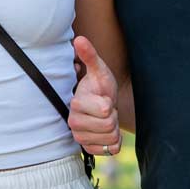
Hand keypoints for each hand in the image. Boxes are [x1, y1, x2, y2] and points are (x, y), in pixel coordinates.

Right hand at [68, 36, 120, 155]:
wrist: (102, 105)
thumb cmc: (99, 86)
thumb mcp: (98, 69)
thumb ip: (90, 55)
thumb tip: (79, 39)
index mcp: (76, 104)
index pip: (105, 109)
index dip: (109, 103)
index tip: (102, 98)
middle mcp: (74, 122)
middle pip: (109, 124)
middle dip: (113, 116)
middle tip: (106, 109)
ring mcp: (81, 137)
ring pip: (111, 137)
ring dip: (114, 128)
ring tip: (106, 119)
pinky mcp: (90, 149)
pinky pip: (112, 149)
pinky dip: (115, 140)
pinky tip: (107, 132)